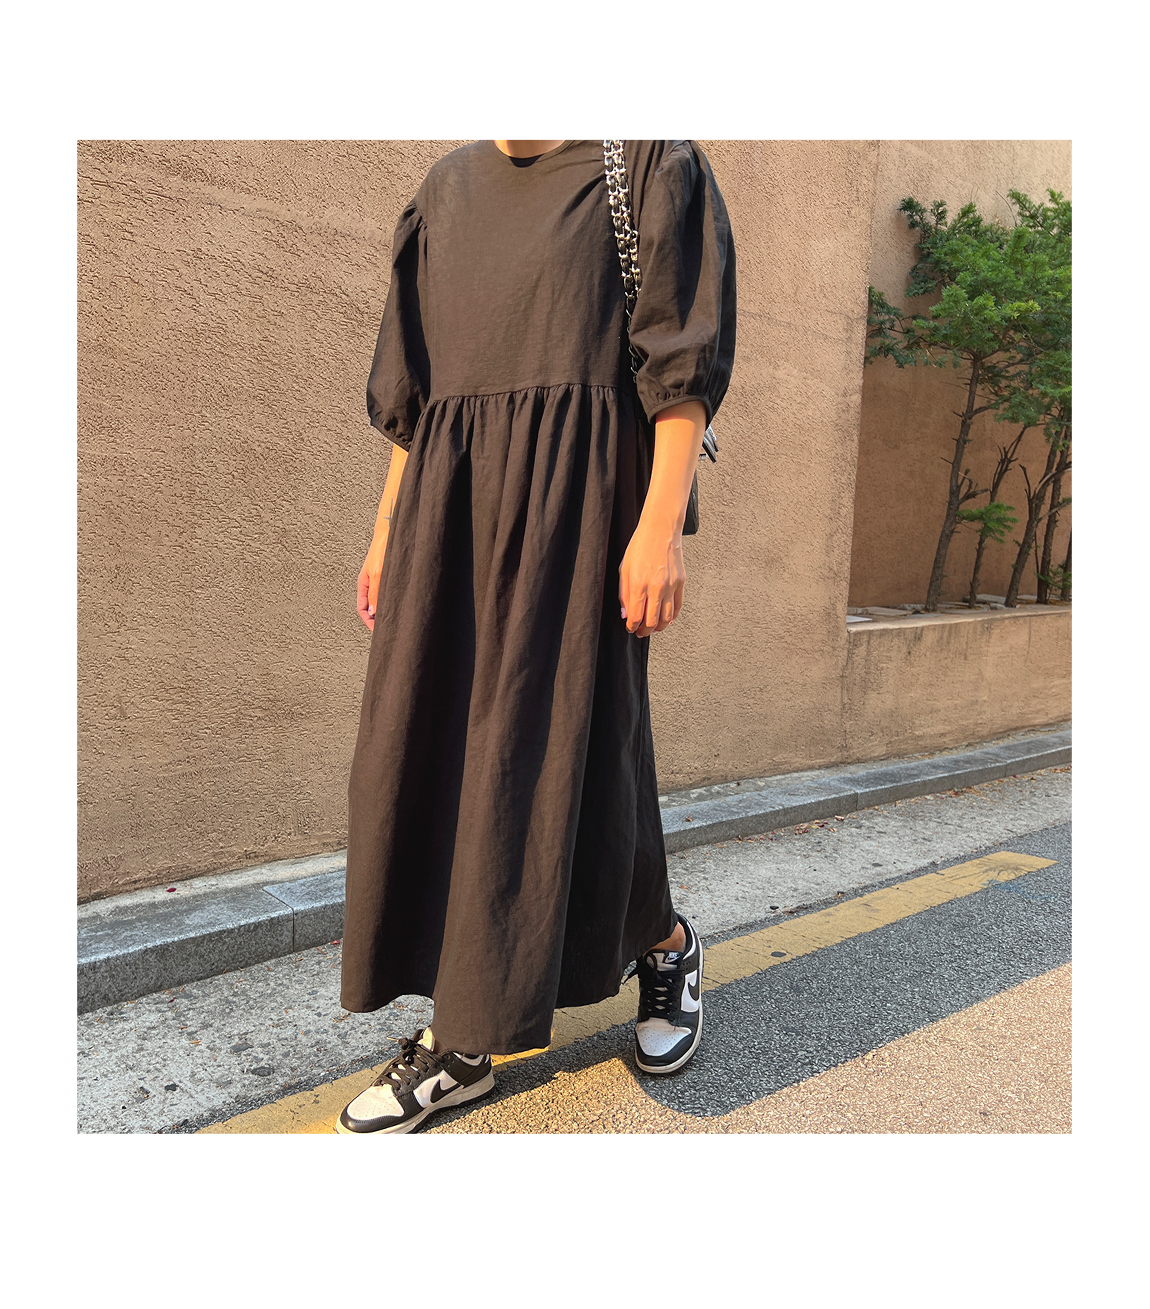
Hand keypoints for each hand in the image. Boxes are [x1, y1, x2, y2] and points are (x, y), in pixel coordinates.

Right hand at [357, 534, 387, 630]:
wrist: (391, 534)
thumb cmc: (381, 550)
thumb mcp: (377, 574)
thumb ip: (375, 593)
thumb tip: (373, 612)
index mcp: (363, 584)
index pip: (362, 609)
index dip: (368, 621)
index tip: (377, 630)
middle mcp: (370, 584)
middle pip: (371, 608)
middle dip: (377, 619)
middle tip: (386, 628)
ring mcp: (379, 581)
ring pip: (380, 602)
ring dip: (384, 611)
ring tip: (393, 620)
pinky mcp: (389, 578)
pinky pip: (387, 595)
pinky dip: (391, 603)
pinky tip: (399, 606)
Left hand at [619, 516, 684, 637]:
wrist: (660, 530)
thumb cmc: (640, 546)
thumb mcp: (624, 570)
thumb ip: (624, 594)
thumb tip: (626, 614)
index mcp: (639, 585)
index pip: (636, 617)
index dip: (632, 627)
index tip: (630, 628)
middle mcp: (656, 587)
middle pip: (652, 621)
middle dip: (645, 631)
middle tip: (640, 632)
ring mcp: (671, 586)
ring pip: (667, 618)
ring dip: (659, 627)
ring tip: (652, 627)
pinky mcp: (681, 582)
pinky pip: (677, 607)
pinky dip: (672, 617)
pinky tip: (665, 618)